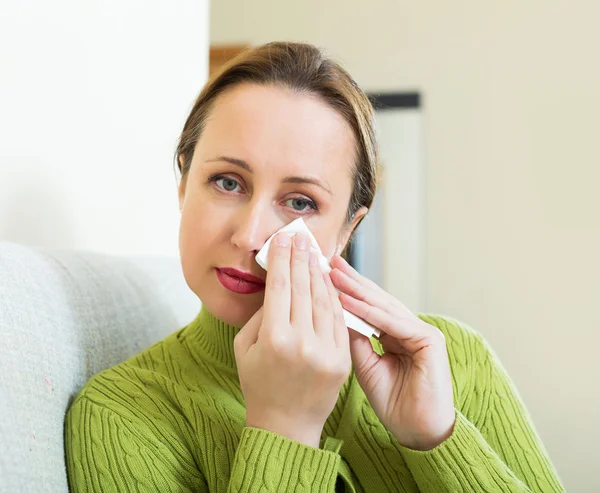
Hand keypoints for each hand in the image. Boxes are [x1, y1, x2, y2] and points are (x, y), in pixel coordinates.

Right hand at [234, 232, 351, 447]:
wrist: (286, 425)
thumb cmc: (258, 384)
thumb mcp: (244, 347)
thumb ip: (260, 315)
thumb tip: (278, 285)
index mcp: (273, 338)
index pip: (280, 286)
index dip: (282, 259)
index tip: (283, 239)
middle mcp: (301, 342)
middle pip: (304, 288)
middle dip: (301, 259)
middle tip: (300, 238)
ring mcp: (325, 351)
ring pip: (325, 300)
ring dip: (319, 274)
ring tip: (314, 255)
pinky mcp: (342, 359)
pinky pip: (339, 319)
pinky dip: (334, 298)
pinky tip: (328, 282)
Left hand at [329, 254, 455, 450]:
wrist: (418, 431)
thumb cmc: (393, 402)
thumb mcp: (365, 364)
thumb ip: (355, 337)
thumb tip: (334, 311)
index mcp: (396, 333)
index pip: (369, 305)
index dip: (346, 290)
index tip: (322, 274)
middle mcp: (410, 327)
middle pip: (376, 299)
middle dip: (351, 281)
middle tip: (328, 261)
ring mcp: (422, 331)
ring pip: (383, 306)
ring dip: (356, 290)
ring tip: (333, 274)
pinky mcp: (430, 340)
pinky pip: (393, 322)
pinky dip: (369, 312)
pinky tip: (347, 300)